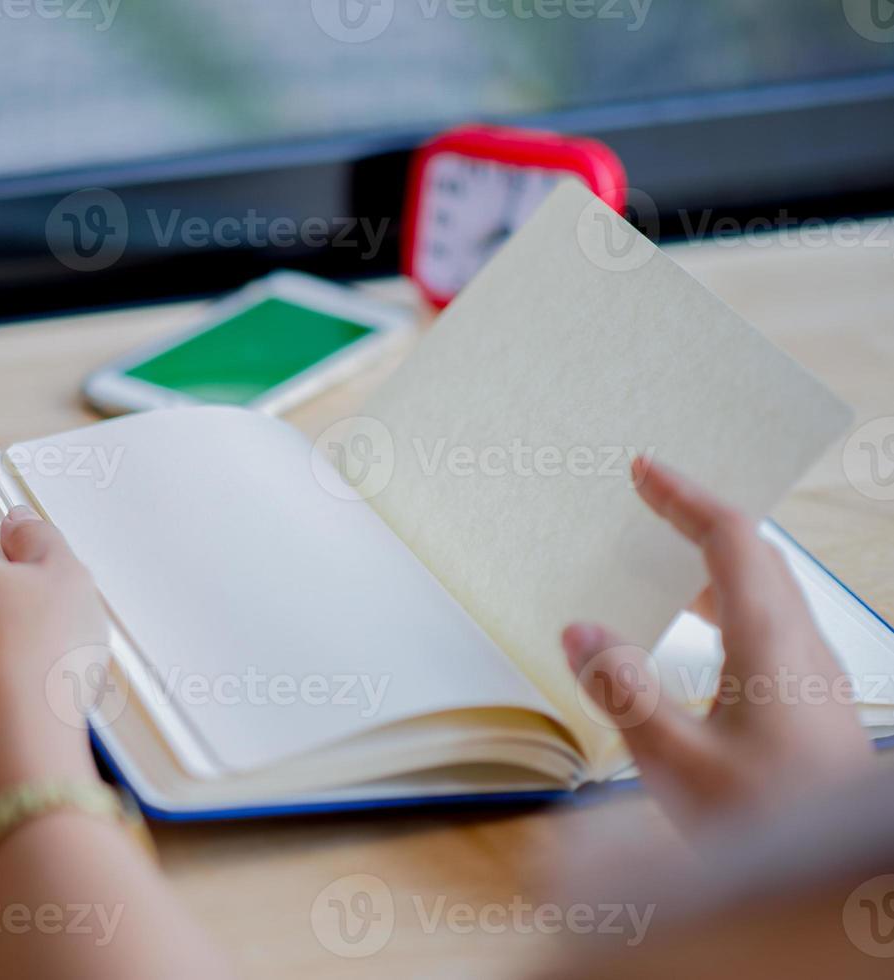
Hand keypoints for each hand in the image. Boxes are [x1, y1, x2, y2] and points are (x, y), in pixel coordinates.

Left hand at [0, 507, 108, 820]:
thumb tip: (16, 521)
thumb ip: (38, 537)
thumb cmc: (38, 644)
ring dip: (7, 638)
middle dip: (6, 595)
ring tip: (52, 654)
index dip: (2, 549)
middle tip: (51, 609)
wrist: (17, 738)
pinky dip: (4, 674)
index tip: (35, 566)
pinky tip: (38, 687)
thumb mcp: (61, 572)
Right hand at [562, 458, 872, 832]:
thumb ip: (625, 692)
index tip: (644, 470)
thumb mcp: (677, 763)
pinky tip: (694, 641)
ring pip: (765, 593)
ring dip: (714, 564)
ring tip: (661, 563)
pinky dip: (724, 605)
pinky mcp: (809, 707)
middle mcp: (801, 648)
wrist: (855, 883)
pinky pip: (767, 628)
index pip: (731, 540)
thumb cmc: (770, 822)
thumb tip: (580, 632)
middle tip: (649, 498)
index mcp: (772, 643)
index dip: (686, 498)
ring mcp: (812, 678)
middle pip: (756, 557)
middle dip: (699, 518)